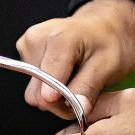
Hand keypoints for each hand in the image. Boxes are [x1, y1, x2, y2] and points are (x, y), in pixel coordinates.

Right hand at [15, 0, 134, 117]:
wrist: (104, 25)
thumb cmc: (109, 43)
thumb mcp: (110, 66)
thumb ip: (89, 87)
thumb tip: (78, 108)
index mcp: (59, 39)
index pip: (48, 91)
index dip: (65, 104)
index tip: (82, 103)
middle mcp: (36, 39)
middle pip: (36, 94)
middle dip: (59, 102)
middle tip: (81, 94)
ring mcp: (27, 43)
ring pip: (33, 91)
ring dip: (54, 95)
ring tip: (75, 81)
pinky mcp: (25, 49)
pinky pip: (33, 83)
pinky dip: (49, 85)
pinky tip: (65, 73)